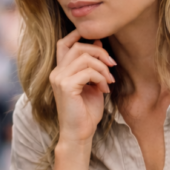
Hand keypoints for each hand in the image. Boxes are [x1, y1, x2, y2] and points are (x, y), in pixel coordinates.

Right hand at [50, 29, 115, 144]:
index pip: (64, 43)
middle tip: (112, 65)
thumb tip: (98, 43)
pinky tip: (105, 89)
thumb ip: (92, 65)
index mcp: (60, 71)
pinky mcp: (66, 86)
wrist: (80, 133)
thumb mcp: (92, 83)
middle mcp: (56, 72)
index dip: (78, 35)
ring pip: (85, 58)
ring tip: (109, 80)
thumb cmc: (86, 112)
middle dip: (100, 52)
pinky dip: (101, 78)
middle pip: (78, 47)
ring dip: (103, 67)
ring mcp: (59, 79)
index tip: (99, 40)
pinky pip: (88, 72)